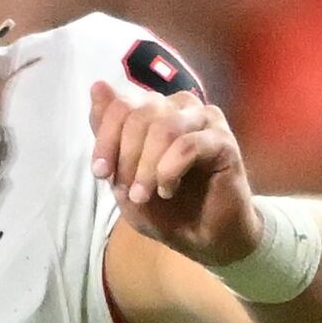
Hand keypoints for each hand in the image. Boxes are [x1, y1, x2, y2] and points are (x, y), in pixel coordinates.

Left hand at [88, 80, 262, 266]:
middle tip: (130, 192)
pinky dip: (170, 171)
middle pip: (142, 114)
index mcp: (156, 109)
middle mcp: (181, 107)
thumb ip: (109, 133)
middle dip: (127, 157)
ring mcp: (205, 120)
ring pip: (165, 127)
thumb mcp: (123, 176)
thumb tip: (97, 85)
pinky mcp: (224, 141)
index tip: (101, 173)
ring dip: (147, 167)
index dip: (106, 139)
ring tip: (145, 195)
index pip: (122, 106)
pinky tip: (168, 190)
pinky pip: (188, 146)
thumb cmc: (165, 207)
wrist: (203, 238)